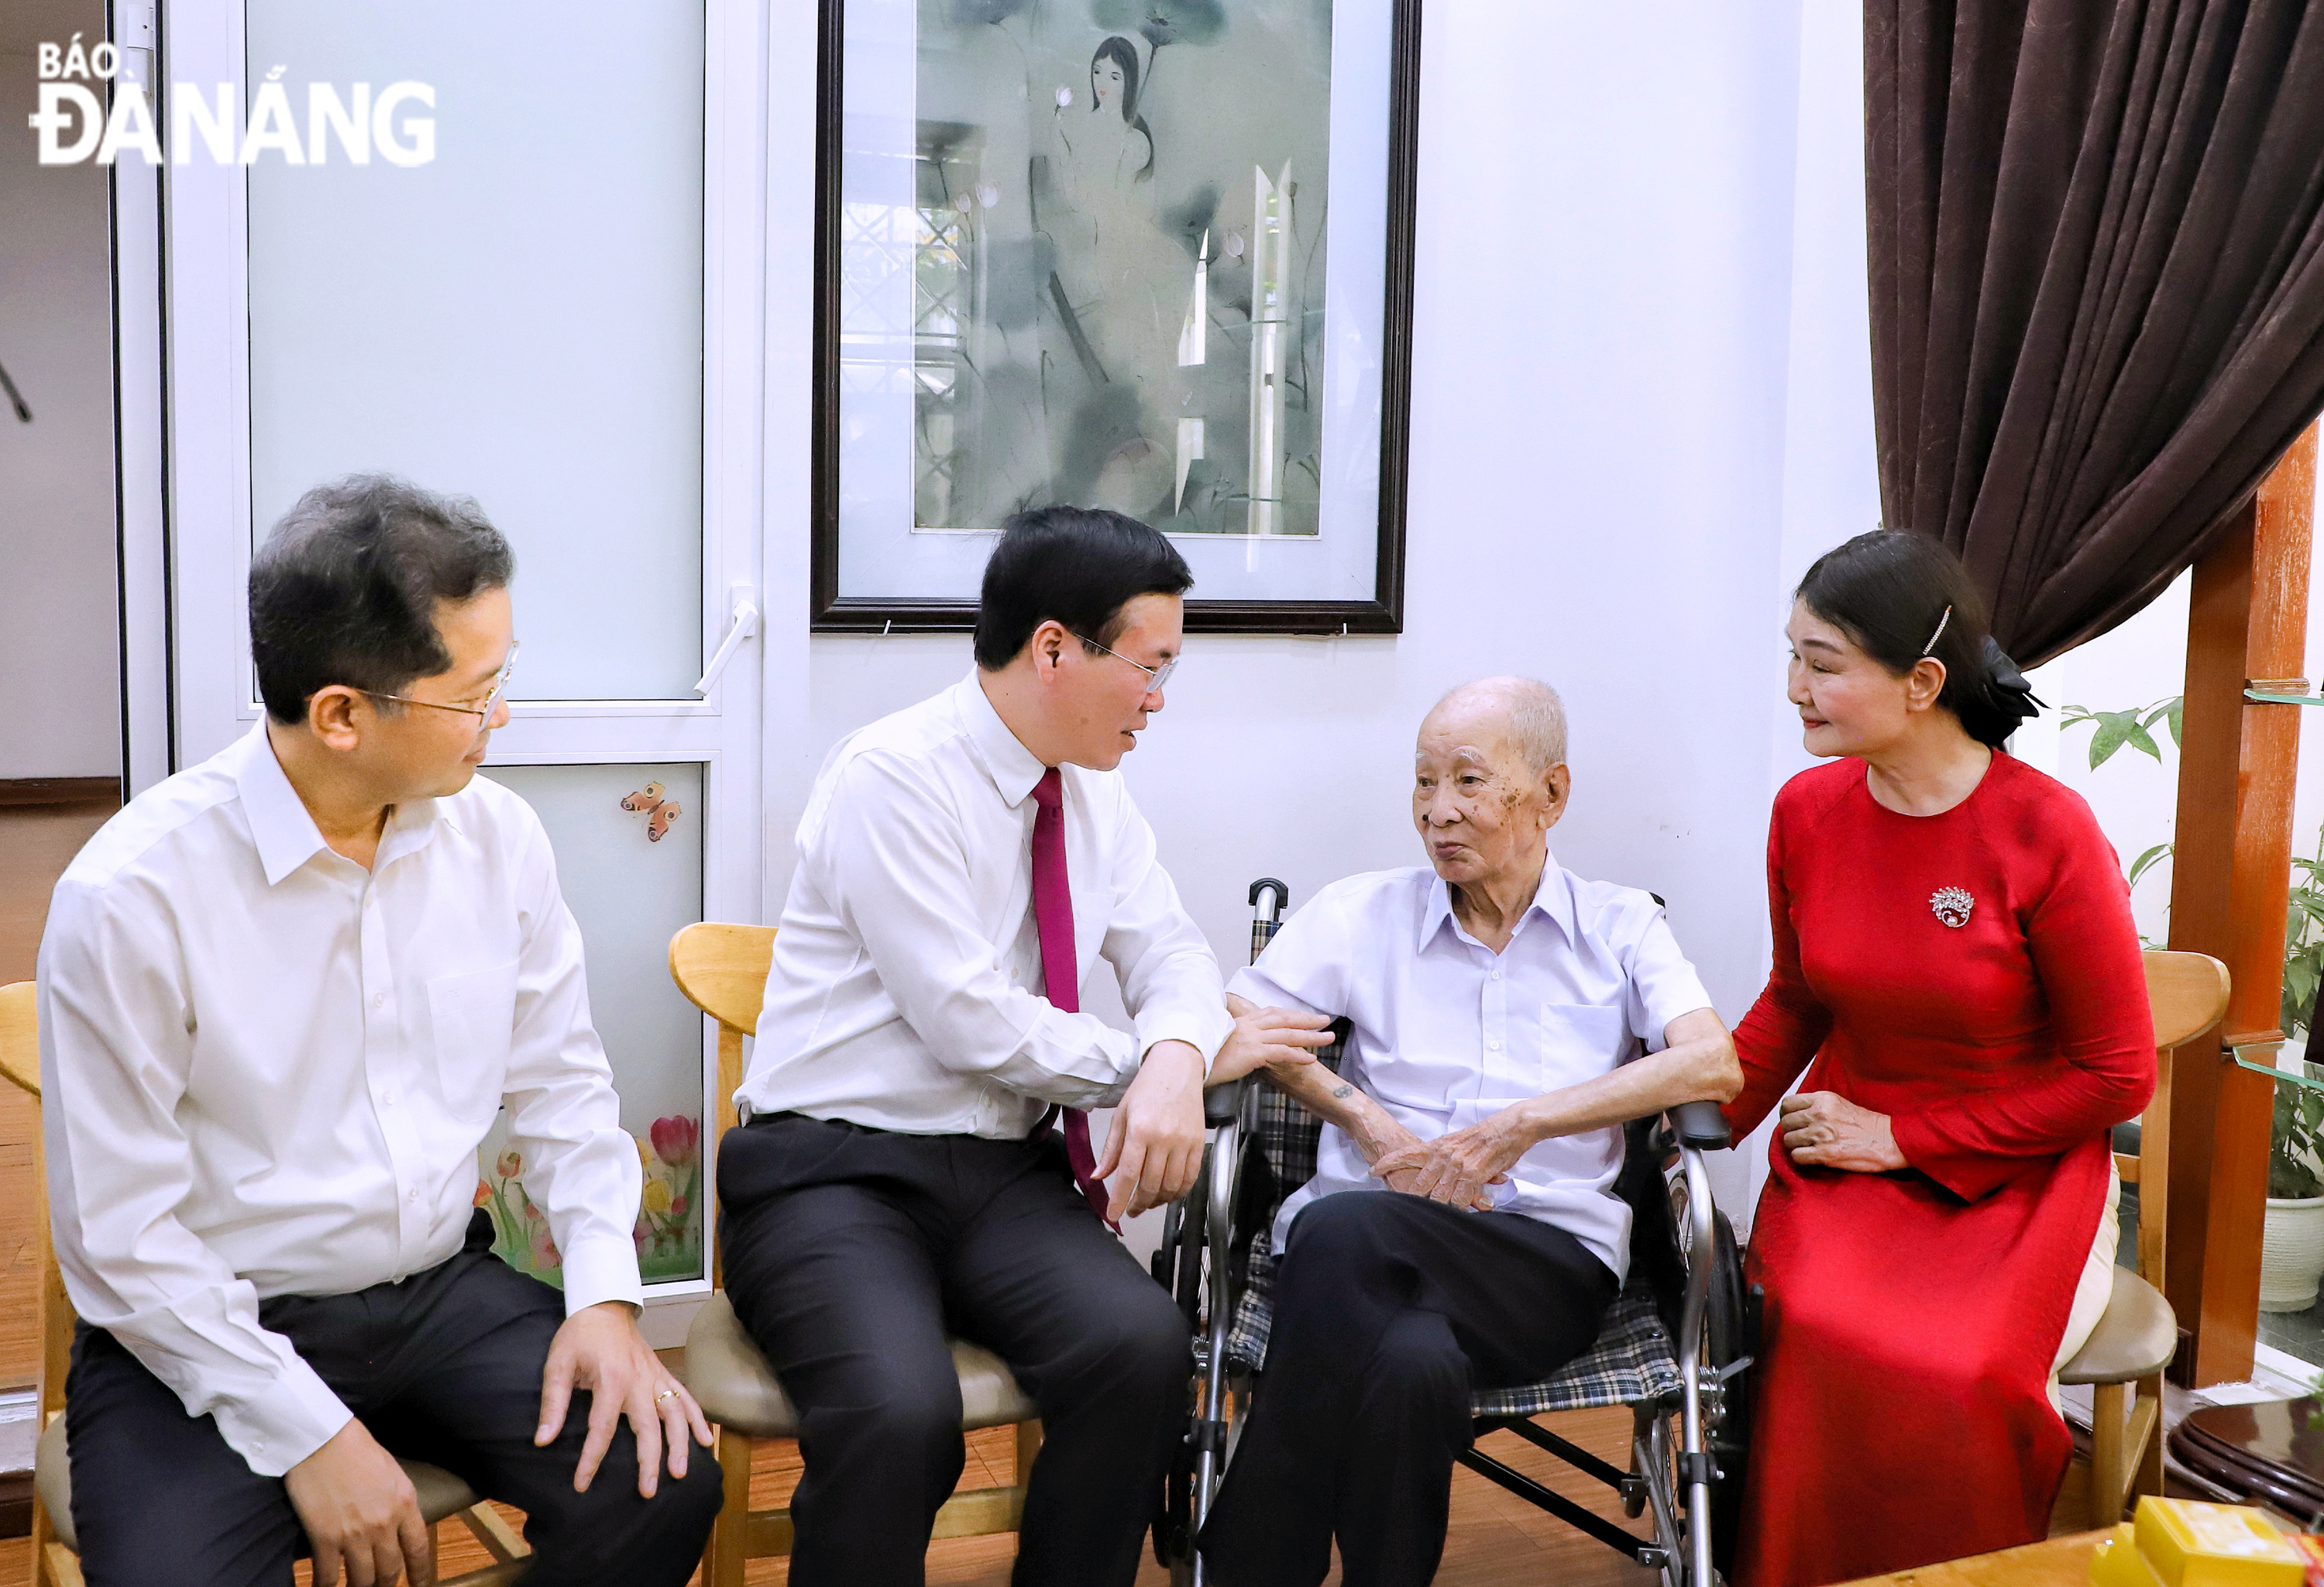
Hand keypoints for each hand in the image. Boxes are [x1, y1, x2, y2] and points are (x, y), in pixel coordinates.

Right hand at [283, 1418, 432, 1586]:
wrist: (324, 1439)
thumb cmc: (356, 1448)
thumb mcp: (392, 1472)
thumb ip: (398, 1500)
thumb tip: (398, 1522)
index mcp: (405, 1503)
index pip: (419, 1548)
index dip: (422, 1572)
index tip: (422, 1585)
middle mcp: (384, 1523)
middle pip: (390, 1569)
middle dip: (386, 1584)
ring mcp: (355, 1534)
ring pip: (363, 1579)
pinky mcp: (326, 1538)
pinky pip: (328, 1575)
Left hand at [536, 1300, 713, 1497]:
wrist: (604, 1305)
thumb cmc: (578, 1336)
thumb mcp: (557, 1365)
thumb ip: (554, 1403)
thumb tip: (542, 1440)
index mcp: (611, 1380)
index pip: (601, 1428)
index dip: (591, 1459)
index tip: (582, 1484)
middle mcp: (639, 1381)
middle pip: (649, 1427)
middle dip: (649, 1461)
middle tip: (648, 1492)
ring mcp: (655, 1377)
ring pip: (675, 1414)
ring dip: (680, 1443)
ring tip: (680, 1472)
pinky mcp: (663, 1374)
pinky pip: (686, 1398)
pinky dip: (698, 1418)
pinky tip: (705, 1440)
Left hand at [1097, 1040, 1205, 1218]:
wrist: (1177, 1068)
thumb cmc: (1147, 1088)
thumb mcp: (1121, 1115)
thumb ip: (1111, 1149)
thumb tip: (1099, 1175)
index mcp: (1140, 1129)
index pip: (1128, 1174)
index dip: (1120, 1199)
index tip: (1114, 1214)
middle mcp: (1164, 1137)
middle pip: (1151, 1184)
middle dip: (1138, 1204)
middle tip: (1131, 1210)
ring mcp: (1184, 1141)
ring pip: (1172, 1186)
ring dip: (1158, 1201)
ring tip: (1148, 1201)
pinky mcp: (1199, 1143)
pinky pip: (1191, 1177)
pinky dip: (1179, 1191)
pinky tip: (1169, 1192)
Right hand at [1207, 1005, 1335, 1084]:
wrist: (1185, 1060)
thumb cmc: (1198, 1056)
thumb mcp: (1216, 1043)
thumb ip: (1230, 1042)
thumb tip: (1235, 1049)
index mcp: (1240, 1023)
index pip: (1270, 1014)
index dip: (1289, 1014)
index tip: (1302, 1016)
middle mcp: (1248, 1027)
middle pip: (1284, 1019)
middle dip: (1306, 1019)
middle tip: (1324, 1020)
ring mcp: (1250, 1038)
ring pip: (1288, 1034)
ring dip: (1311, 1036)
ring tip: (1327, 1038)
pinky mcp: (1252, 1053)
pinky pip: (1281, 1052)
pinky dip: (1298, 1055)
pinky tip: (1310, 1059)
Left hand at [1368, 1109, 1524, 1211]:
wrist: (1510, 1127)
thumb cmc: (1486, 1135)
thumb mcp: (1458, 1141)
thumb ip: (1444, 1155)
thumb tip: (1434, 1169)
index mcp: (1439, 1145)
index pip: (1407, 1153)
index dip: (1388, 1162)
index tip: (1373, 1169)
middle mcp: (1445, 1155)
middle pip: (1420, 1183)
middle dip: (1412, 1199)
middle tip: (1405, 1211)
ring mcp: (1458, 1165)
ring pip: (1438, 1195)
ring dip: (1436, 1209)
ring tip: (1432, 1220)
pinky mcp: (1473, 1174)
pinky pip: (1459, 1198)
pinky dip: (1458, 1208)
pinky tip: (1456, 1215)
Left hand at [1779, 1091, 1905, 1171]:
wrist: (1889, 1141)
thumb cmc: (1867, 1125)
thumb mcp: (1839, 1104)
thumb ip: (1817, 1106)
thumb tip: (1795, 1115)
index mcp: (1822, 1099)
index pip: (1787, 1104)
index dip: (1786, 1115)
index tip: (1792, 1121)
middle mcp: (1819, 1114)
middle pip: (1786, 1123)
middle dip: (1791, 1131)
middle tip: (1801, 1137)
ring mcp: (1821, 1134)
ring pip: (1789, 1140)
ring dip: (1796, 1146)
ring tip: (1809, 1148)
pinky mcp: (1825, 1154)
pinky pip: (1797, 1157)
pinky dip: (1801, 1159)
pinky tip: (1812, 1157)